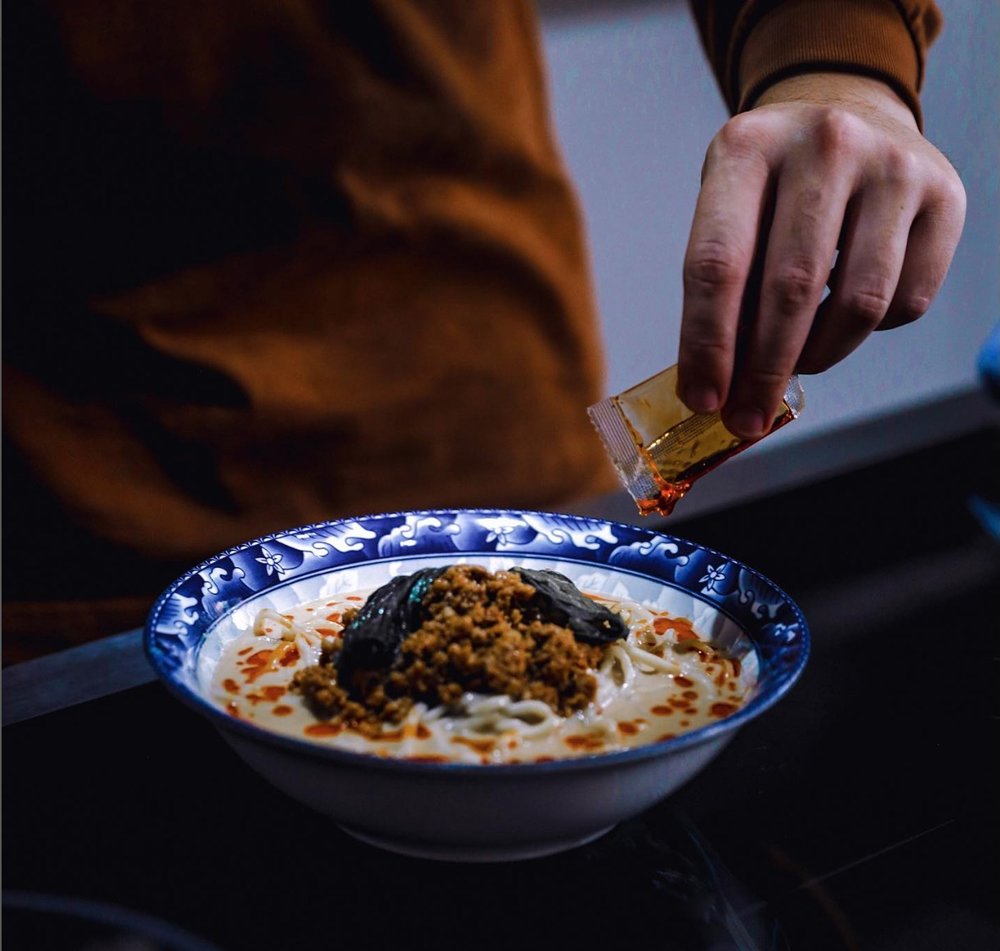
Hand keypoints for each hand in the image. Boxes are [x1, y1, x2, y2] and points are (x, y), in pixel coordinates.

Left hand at [677, 72, 965, 438]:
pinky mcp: (945, 194)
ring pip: (858, 304)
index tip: (703, 398)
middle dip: (763, 371)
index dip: (707, 343)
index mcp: (747, 147)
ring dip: (820, 356)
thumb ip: (723, 283)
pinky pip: (907, 300)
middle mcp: (825, 143)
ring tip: (797, 364)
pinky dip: (869, 331)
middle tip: (746, 415)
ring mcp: (893, 165)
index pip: (717, 263)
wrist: (847, 111)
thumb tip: (723, 382)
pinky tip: (842, 317)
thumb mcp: (730, 207)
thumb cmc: (773, 182)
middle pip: (790, 289)